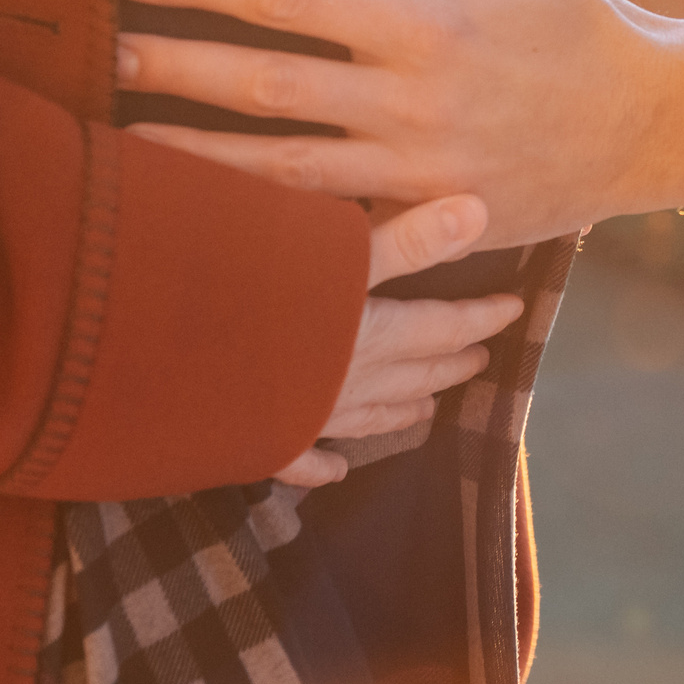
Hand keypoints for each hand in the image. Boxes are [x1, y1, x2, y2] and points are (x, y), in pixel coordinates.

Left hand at [115, 0, 683, 249]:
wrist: (650, 125)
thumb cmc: (579, 18)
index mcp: (422, 23)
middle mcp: (409, 103)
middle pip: (263, 86)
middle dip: (176, 68)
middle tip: (109, 54)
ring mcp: (416, 173)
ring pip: (281, 171)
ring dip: (198, 155)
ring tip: (130, 142)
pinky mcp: (430, 222)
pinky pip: (333, 226)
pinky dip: (270, 222)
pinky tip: (217, 214)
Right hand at [275, 192, 521, 487]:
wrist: (171, 363)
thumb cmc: (255, 296)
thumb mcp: (337, 255)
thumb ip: (408, 239)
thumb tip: (479, 212)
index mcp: (373, 336)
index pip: (443, 326)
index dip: (480, 317)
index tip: (512, 309)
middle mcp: (349, 382)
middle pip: (415, 375)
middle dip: (450, 365)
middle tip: (480, 361)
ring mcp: (306, 417)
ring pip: (371, 417)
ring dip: (404, 412)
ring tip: (428, 411)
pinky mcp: (262, 439)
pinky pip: (301, 459)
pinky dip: (324, 465)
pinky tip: (336, 471)